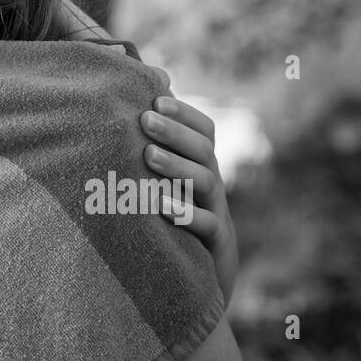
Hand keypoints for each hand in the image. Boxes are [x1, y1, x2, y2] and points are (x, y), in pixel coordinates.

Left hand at [140, 91, 237, 307]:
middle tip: (145, 120)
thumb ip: (155, 138)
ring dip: (177, 167)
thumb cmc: (174, 212)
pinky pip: (206, 226)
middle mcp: (212, 183)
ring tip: (148, 156)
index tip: (155, 101)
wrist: (202, 273)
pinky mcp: (214, 244)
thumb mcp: (166, 177)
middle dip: (174, 133)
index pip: (203, 130)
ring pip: (205, 183)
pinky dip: (185, 214)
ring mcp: (216, 212)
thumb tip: (145, 87)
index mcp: (202, 163)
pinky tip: (160, 205)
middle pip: (203, 151)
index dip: (184, 113)